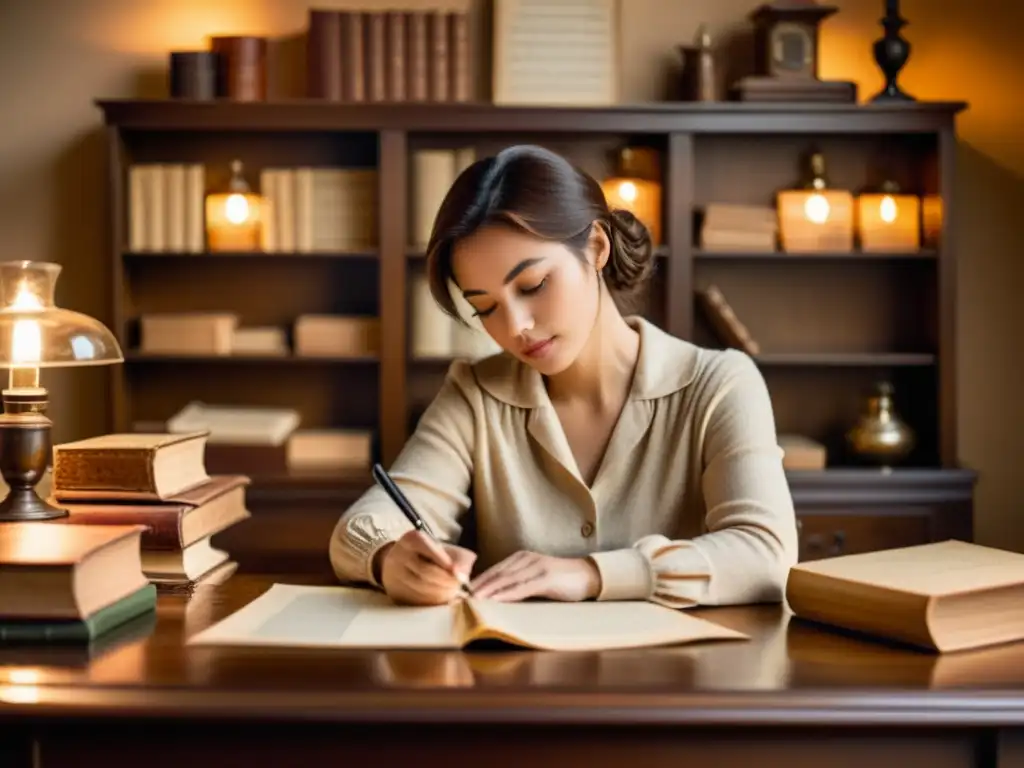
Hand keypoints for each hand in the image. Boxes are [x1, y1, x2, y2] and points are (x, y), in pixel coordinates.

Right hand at [377, 530, 476, 605]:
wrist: (402, 561)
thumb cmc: (429, 555)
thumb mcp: (443, 549)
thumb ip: (458, 559)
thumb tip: (464, 575)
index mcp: (412, 539)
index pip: (429, 550)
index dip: (445, 563)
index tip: (458, 574)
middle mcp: (398, 554)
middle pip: (425, 572)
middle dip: (446, 581)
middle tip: (459, 585)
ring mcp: (393, 574)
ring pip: (420, 588)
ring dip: (440, 593)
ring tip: (452, 592)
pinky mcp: (394, 591)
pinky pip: (414, 599)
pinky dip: (431, 601)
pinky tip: (441, 598)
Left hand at [469, 551, 600, 602]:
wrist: (588, 576)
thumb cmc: (561, 581)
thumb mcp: (535, 579)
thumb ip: (518, 583)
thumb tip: (496, 596)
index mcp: (521, 558)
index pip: (494, 570)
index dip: (477, 581)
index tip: (462, 592)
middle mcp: (526, 559)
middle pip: (496, 574)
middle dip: (478, 587)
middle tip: (460, 597)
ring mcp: (536, 567)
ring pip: (506, 580)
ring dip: (488, 591)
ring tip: (473, 600)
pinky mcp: (546, 578)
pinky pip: (522, 587)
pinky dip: (507, 594)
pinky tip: (496, 601)